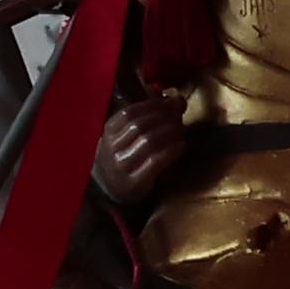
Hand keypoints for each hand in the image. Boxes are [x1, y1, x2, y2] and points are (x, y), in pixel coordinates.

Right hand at [94, 93, 186, 207]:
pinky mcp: (134, 182)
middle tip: (180, 115)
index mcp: (108, 132)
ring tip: (181, 130)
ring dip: (169, 133)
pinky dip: (171, 151)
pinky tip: (181, 146)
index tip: (170, 102)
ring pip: (148, 142)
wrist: (110, 191)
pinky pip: (155, 161)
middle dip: (164, 118)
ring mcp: (121, 166)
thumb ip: (145, 115)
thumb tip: (174, 97)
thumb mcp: (125, 135)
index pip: (128, 112)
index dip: (152, 105)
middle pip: (140, 126)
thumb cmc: (122, 157)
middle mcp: (111, 148)